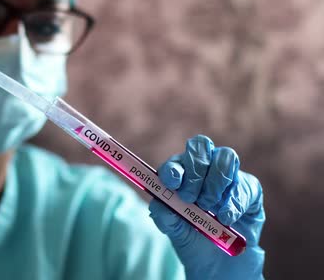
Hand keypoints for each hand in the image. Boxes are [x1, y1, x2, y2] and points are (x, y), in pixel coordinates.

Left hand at [149, 135, 264, 279]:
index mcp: (180, 174)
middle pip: (200, 146)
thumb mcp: (174, 231)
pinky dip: (233, 202)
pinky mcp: (249, 189)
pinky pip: (244, 184)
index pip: (176, 160)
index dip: (173, 168)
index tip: (173, 183)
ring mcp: (228, 176)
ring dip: (215, 182)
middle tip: (190, 197)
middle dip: (195, 171)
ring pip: (225, 158)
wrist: (220, 264)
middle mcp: (204, 168)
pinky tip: (225, 218)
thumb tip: (159, 203)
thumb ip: (164, 216)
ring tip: (208, 207)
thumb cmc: (193, 240)